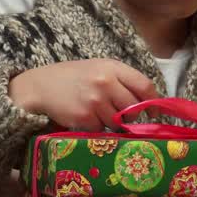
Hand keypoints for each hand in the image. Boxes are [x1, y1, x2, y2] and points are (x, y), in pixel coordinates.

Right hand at [10, 58, 156, 129]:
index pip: (144, 86)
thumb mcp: (99, 69)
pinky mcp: (85, 117)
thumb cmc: (74, 78)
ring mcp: (95, 100)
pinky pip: (101, 129)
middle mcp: (106, 82)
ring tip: (97, 112)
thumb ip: (122, 81)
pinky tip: (85, 117)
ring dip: (112, 122)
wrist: (41, 86)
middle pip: (133, 108)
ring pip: (118, 122)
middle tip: (120, 114)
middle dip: (130, 116)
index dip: (154, 102)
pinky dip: (96, 128)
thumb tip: (147, 102)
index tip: (155, 113)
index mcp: (112, 67)